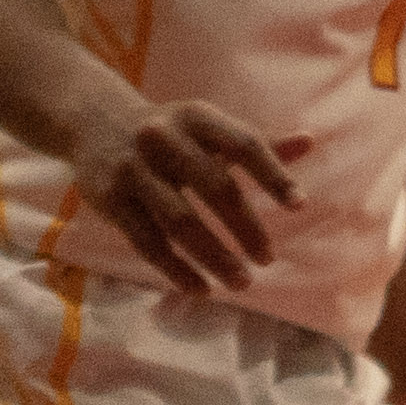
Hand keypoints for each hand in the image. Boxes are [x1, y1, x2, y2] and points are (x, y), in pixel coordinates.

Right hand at [80, 92, 304, 294]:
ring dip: (213, 257)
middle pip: (215, 188)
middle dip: (246, 227)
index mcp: (199, 117)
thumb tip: (309, 143)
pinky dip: (176, 268)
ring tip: (241, 281)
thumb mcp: (210, 126)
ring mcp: (135, 170)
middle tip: (268, 258)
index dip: (273, 175)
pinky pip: (148, 242)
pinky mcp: (111, 200)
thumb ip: (257, 141)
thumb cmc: (171, 130)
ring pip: (180, 222)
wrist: (96, 123)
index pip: (245, 145)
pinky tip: (200, 287)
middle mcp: (165, 139)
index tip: (300, 206)